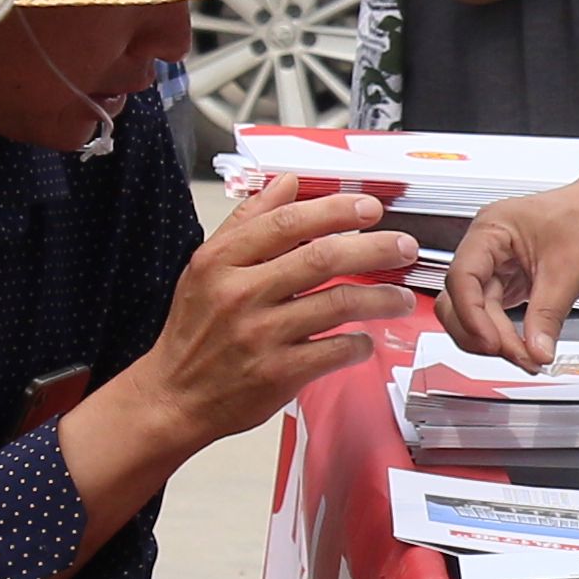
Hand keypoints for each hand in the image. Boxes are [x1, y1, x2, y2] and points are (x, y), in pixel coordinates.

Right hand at [127, 190, 414, 450]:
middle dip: (374, 248)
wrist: (174, 396)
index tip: (369, 207)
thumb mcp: (206, 267)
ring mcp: (260, 335)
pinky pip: (335, 350)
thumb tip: (288, 183)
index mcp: (221, 261)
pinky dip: (360, 343)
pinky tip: (367, 339)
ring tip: (402, 297)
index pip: (287, 222)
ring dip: (381, 297)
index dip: (335, 210)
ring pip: (339, 304)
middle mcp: (240, 294)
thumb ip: (248, 222)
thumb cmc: (195, 330)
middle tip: (404, 246)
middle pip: (322, 258)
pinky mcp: (278, 373)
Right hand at [445, 181, 578, 363]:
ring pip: (477, 312)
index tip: (493, 343)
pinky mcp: (512, 280)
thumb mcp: (570, 271)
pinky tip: (526, 348)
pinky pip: (497, 313)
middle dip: (483, 333)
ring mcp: (498, 265)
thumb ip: (548, 316)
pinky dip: (509, 334)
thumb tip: (536, 351)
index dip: (471, 316)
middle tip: (518, 355)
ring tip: (527, 357)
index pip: (462, 278)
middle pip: (460, 300)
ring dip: (497, 339)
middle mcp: (488, 247)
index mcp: (492, 230)